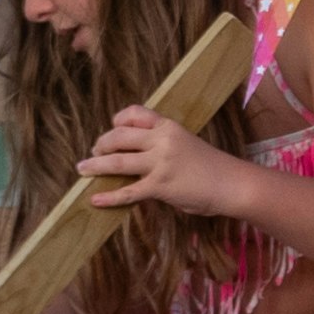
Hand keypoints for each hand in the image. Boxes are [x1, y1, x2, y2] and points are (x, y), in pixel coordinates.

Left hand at [76, 106, 241, 215]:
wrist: (231, 183)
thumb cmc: (211, 166)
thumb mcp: (186, 143)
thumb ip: (162, 145)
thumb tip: (137, 155)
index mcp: (168, 126)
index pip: (134, 113)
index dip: (117, 121)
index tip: (111, 129)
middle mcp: (161, 140)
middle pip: (119, 136)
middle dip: (102, 144)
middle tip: (93, 153)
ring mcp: (160, 163)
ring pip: (118, 162)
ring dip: (96, 165)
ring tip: (82, 169)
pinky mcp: (160, 186)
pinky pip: (128, 191)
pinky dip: (109, 196)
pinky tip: (96, 200)